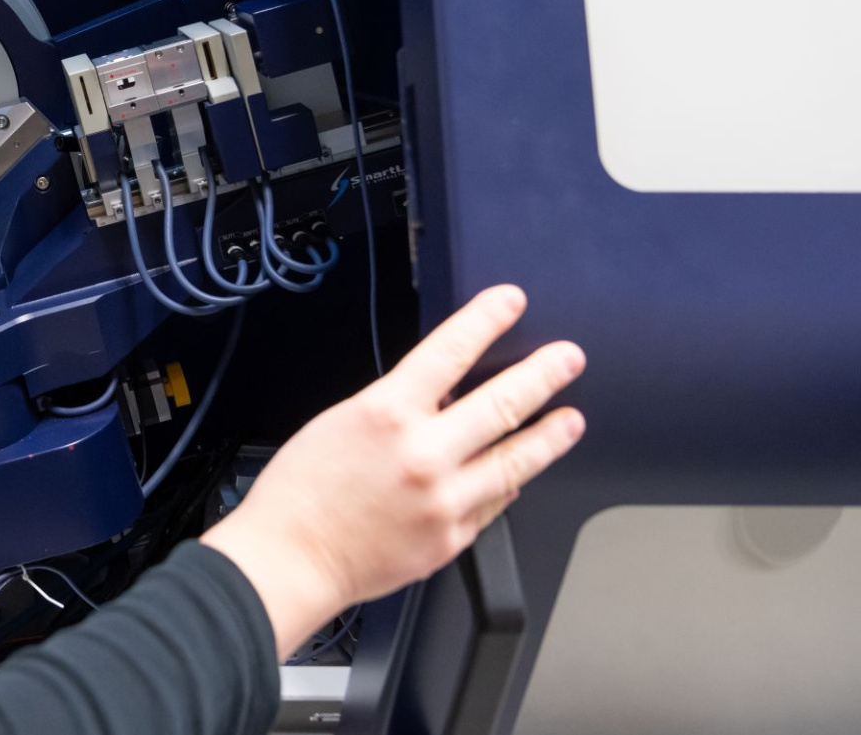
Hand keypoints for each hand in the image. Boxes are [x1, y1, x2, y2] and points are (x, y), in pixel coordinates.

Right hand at [203, 285, 584, 657]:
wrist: (290, 556)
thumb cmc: (301, 492)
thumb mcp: (341, 422)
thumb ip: (395, 408)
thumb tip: (440, 399)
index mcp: (386, 414)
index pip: (450, 352)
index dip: (486, 320)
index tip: (510, 302)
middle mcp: (422, 455)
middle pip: (501, 404)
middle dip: (542, 375)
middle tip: (568, 358)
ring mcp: (443, 500)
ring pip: (514, 461)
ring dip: (548, 436)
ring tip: (570, 419)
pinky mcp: (451, 538)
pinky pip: (493, 504)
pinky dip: (506, 485)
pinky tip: (517, 475)